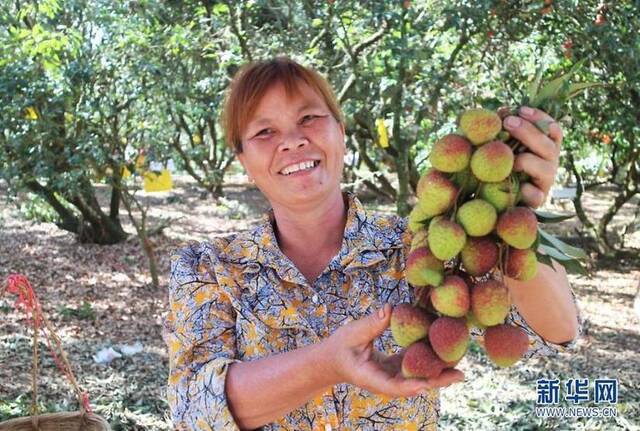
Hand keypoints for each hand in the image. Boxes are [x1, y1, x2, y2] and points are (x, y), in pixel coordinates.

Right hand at [323, 303, 463, 397]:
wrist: (332, 358)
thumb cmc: (339, 347)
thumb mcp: (352, 334)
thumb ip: (371, 325)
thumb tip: (390, 310)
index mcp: (372, 377)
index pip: (394, 386)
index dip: (412, 385)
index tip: (429, 384)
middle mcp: (386, 381)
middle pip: (414, 384)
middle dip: (437, 380)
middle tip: (460, 374)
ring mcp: (392, 376)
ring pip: (418, 376)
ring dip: (438, 370)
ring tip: (460, 362)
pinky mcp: (396, 368)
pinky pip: (415, 365)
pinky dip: (428, 359)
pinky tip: (444, 350)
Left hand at [503, 106, 562, 207]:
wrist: (498, 200)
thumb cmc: (500, 166)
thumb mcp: (502, 145)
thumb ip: (505, 130)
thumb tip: (502, 112)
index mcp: (546, 147)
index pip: (553, 129)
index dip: (540, 118)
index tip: (521, 110)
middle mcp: (550, 162)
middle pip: (548, 145)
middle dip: (528, 132)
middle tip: (508, 123)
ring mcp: (546, 181)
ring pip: (545, 167)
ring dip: (525, 160)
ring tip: (508, 159)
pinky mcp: (538, 199)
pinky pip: (535, 194)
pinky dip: (524, 189)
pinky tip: (510, 185)